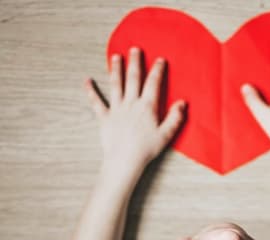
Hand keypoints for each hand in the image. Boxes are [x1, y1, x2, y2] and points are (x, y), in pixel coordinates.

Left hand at [84, 46, 186, 176]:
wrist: (125, 160)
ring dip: (115, 69)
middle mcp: (131, 104)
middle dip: (135, 62)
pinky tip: (87, 81)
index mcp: (147, 107)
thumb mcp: (166, 135)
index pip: (153, 83)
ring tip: (115, 57)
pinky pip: (96, 102)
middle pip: (133, 78)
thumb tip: (182, 103)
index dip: (157, 70)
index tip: (159, 60)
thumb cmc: (146, 149)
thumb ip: (175, 117)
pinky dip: (91, 91)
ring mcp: (116, 109)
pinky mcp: (105, 118)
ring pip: (115, 84)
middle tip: (135, 49)